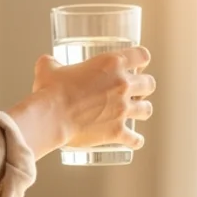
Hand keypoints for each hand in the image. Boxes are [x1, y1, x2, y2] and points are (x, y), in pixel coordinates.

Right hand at [34, 46, 154, 149]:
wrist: (51, 117)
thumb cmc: (51, 91)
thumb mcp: (49, 69)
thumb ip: (51, 63)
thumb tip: (46, 62)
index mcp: (111, 64)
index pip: (141, 55)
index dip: (141, 60)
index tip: (138, 65)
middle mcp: (122, 85)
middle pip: (150, 84)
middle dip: (144, 88)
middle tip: (135, 92)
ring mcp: (123, 110)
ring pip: (147, 110)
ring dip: (142, 111)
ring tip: (135, 114)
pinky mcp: (117, 132)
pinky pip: (135, 139)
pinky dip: (135, 141)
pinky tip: (134, 141)